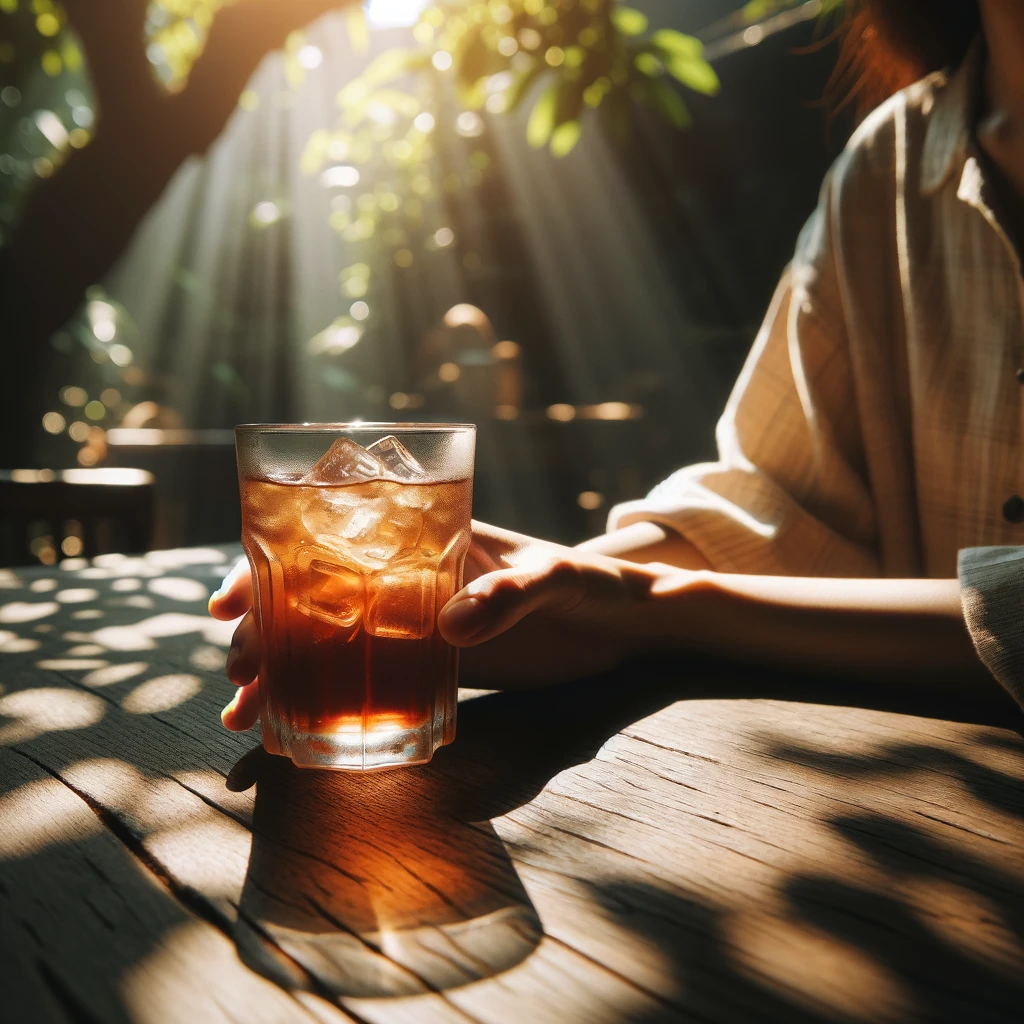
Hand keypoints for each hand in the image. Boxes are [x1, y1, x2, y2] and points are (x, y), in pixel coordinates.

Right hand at [208, 522, 660, 729]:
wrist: (629, 629)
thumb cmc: (594, 584)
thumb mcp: (556, 578)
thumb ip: (511, 593)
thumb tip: (448, 626)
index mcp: (427, 536)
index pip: (334, 537)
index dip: (271, 562)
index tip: (229, 599)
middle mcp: (412, 577)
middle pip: (316, 595)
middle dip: (266, 629)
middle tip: (236, 672)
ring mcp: (421, 624)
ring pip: (334, 643)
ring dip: (286, 673)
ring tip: (244, 714)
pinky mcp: (441, 667)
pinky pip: (377, 683)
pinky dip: (335, 704)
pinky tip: (300, 735)